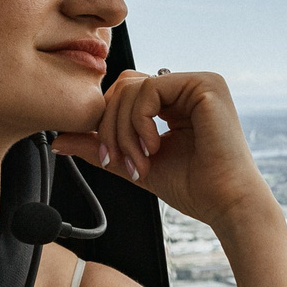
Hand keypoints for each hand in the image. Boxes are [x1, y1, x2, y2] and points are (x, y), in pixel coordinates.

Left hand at [54, 70, 272, 229]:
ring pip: (131, 87)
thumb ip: (101, 149)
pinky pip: (150, 89)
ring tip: (139, 161)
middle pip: (122, 86)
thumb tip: (59, 140)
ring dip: (123, 129)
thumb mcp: (135, 164)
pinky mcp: (205, 84)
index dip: (107, 121)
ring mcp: (198, 81)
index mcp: (175, 101)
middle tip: (120, 162)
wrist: (227, 204)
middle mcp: (187, 86)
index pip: (124, 93)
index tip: (109, 159)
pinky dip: (140, 121)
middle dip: (110, 127)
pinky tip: (155, 147)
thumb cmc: (193, 189)